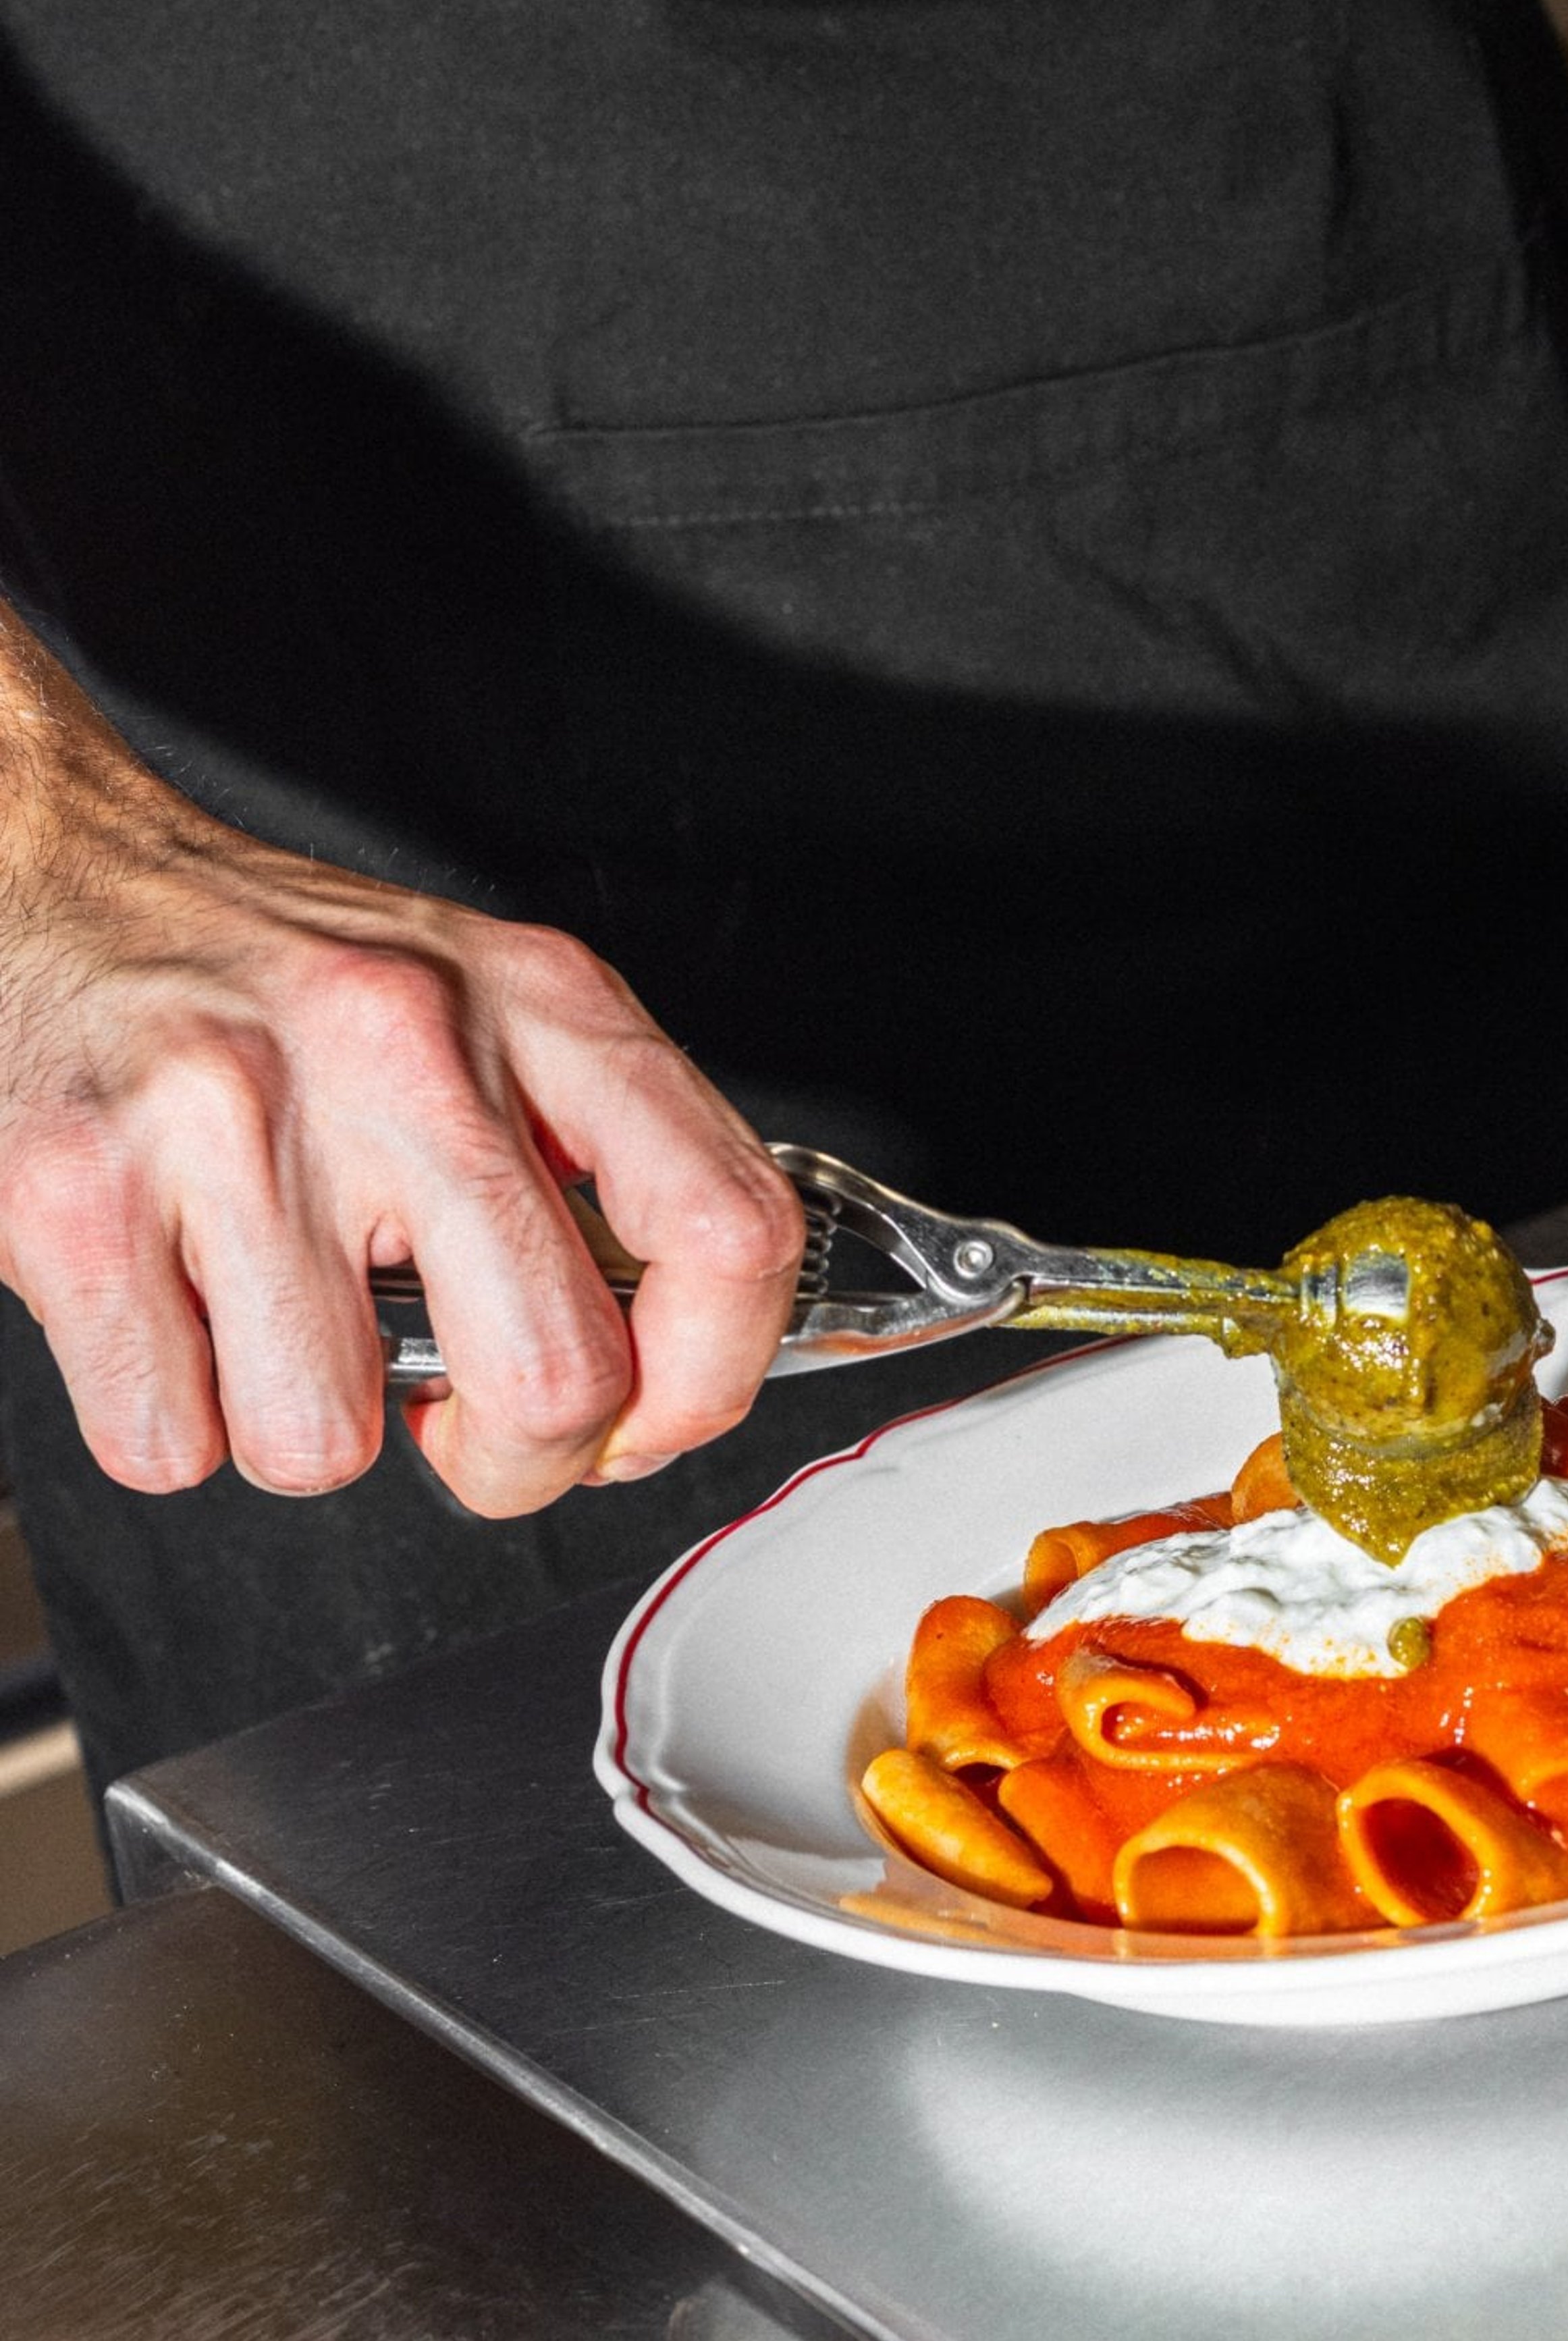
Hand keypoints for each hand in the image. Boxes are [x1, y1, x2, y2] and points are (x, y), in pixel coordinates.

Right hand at [0, 632, 802, 1511]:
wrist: (51, 878)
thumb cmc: (276, 974)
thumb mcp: (485, 1007)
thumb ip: (600, 1159)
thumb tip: (667, 1368)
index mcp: (536, 1002)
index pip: (727, 1229)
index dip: (708, 1379)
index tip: (649, 1419)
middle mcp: (400, 1048)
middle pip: (555, 1378)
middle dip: (513, 1462)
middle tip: (464, 1429)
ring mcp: (232, 1123)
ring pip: (327, 1443)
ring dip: (306, 1427)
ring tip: (277, 1316)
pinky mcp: (79, 1198)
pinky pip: (169, 1443)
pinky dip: (170, 1418)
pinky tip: (175, 1308)